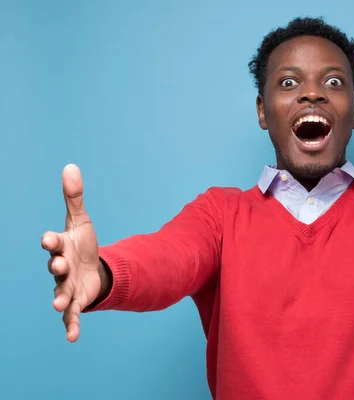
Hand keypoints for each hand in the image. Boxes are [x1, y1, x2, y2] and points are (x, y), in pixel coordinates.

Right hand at [41, 164, 102, 341]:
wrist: (91, 266)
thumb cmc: (81, 243)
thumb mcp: (81, 220)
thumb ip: (74, 197)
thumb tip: (71, 166)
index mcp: (61, 247)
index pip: (53, 243)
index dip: (51, 241)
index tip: (48, 238)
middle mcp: (60, 268)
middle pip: (56, 268)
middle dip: (56, 267)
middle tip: (57, 266)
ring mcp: (66, 286)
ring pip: (61, 293)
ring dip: (60, 300)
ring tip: (58, 306)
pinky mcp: (76, 301)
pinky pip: (72, 315)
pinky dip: (71, 325)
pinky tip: (72, 337)